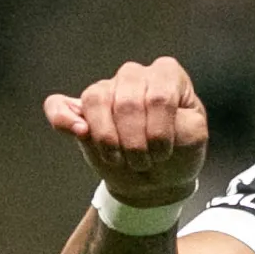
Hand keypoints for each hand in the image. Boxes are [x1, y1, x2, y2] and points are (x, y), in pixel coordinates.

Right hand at [46, 57, 208, 208]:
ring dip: (109, 140)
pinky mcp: (80, 109)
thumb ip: (180, 122)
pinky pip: (59, 104)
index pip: (159, 97)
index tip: (163, 153)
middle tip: (144, 162)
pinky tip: (79, 132)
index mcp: (167, 76)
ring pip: (96, 101)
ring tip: (121, 158)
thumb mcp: (195, 139)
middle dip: (135, 143)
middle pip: (127, 102)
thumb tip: (145, 118)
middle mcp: (135, 74)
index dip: (159, 133)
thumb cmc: (178, 153)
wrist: (157, 178)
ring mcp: (106, 88)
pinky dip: (63, 119)